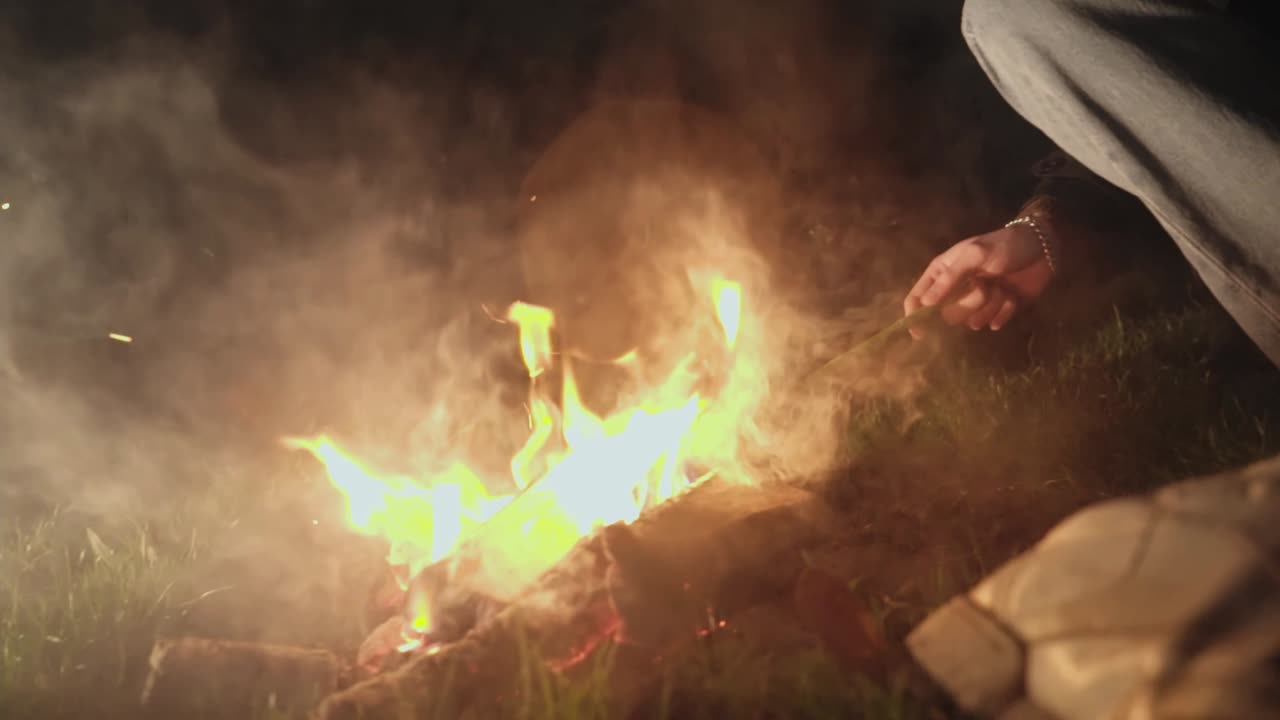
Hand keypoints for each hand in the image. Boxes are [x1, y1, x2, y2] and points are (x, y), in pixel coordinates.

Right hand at [904, 223, 1053, 334]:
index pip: (917, 298)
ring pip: (971, 321)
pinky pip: (992, 323)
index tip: (920, 333)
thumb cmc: (1006, 245)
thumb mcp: (975, 255)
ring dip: (989, 306)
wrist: (1043, 247)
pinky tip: (1012, 298)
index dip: (915, 316)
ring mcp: (976, 301)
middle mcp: (956, 289)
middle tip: (984, 286)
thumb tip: (925, 304)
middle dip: (967, 304)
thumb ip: (949, 279)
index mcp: (942, 272)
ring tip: (1002, 287)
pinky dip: (1004, 312)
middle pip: (946, 315)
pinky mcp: (997, 310)